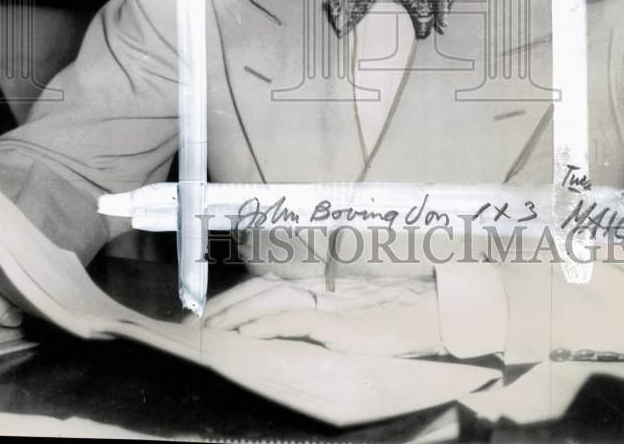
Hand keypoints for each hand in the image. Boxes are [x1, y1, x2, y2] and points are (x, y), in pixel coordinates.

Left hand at [204, 274, 443, 356]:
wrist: (429, 317)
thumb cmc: (390, 319)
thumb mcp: (345, 315)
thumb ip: (312, 316)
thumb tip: (272, 328)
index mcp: (315, 286)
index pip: (261, 287)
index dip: (230, 299)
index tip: (203, 316)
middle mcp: (317, 289)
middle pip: (258, 291)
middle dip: (222, 307)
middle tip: (193, 326)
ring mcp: (329, 304)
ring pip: (271, 302)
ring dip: (236, 317)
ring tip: (210, 332)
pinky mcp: (341, 324)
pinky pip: (297, 320)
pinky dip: (268, 326)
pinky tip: (245, 336)